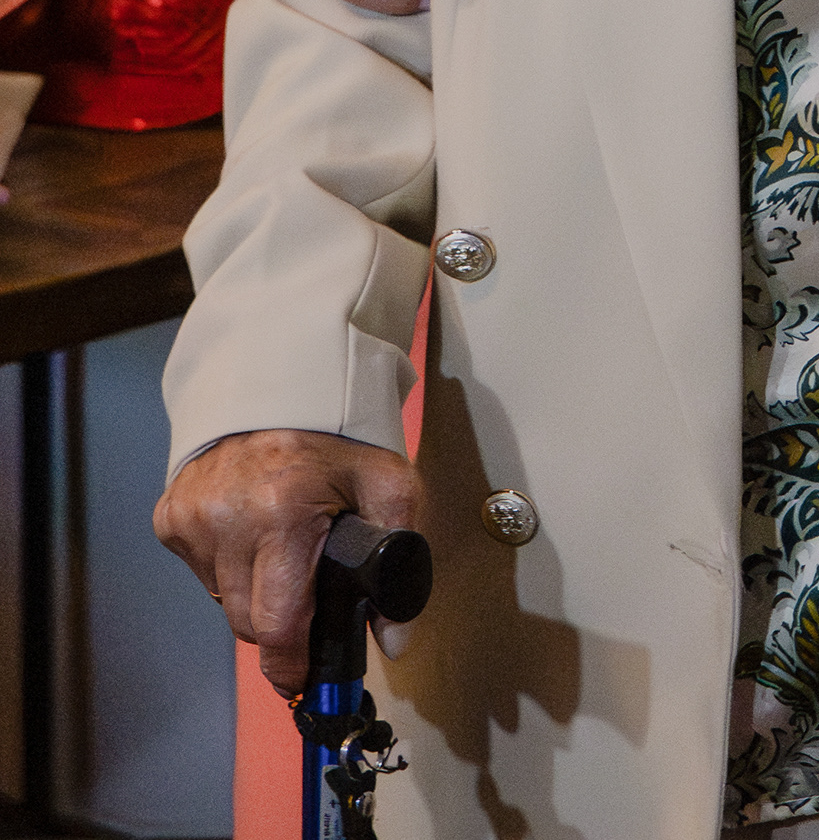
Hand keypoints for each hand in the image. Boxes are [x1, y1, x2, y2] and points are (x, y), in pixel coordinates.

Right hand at [154, 429, 416, 696]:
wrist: (280, 382)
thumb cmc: (338, 436)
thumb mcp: (389, 483)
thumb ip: (403, 559)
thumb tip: (394, 639)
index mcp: (283, 514)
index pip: (277, 625)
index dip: (292, 664)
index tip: (302, 679)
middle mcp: (227, 519)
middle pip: (248, 621)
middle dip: (280, 622)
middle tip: (305, 594)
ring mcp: (192, 518)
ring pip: (223, 600)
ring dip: (253, 591)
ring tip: (281, 549)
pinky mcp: (170, 516)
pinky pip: (200, 571)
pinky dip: (226, 564)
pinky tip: (250, 530)